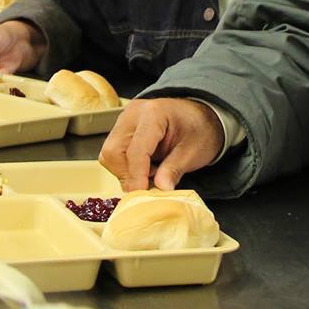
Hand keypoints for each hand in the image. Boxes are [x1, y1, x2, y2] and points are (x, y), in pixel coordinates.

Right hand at [101, 97, 222, 190]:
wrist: (198, 117)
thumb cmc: (198, 130)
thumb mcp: (192, 152)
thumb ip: (174, 170)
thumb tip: (160, 189)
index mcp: (154, 114)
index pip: (136, 150)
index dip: (137, 176)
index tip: (142, 195)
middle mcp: (133, 113)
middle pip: (114, 151)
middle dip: (128, 175)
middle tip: (148, 186)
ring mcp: (124, 119)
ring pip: (110, 154)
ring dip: (126, 172)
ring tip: (151, 173)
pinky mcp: (121, 127)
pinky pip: (113, 153)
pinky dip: (125, 167)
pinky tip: (145, 167)